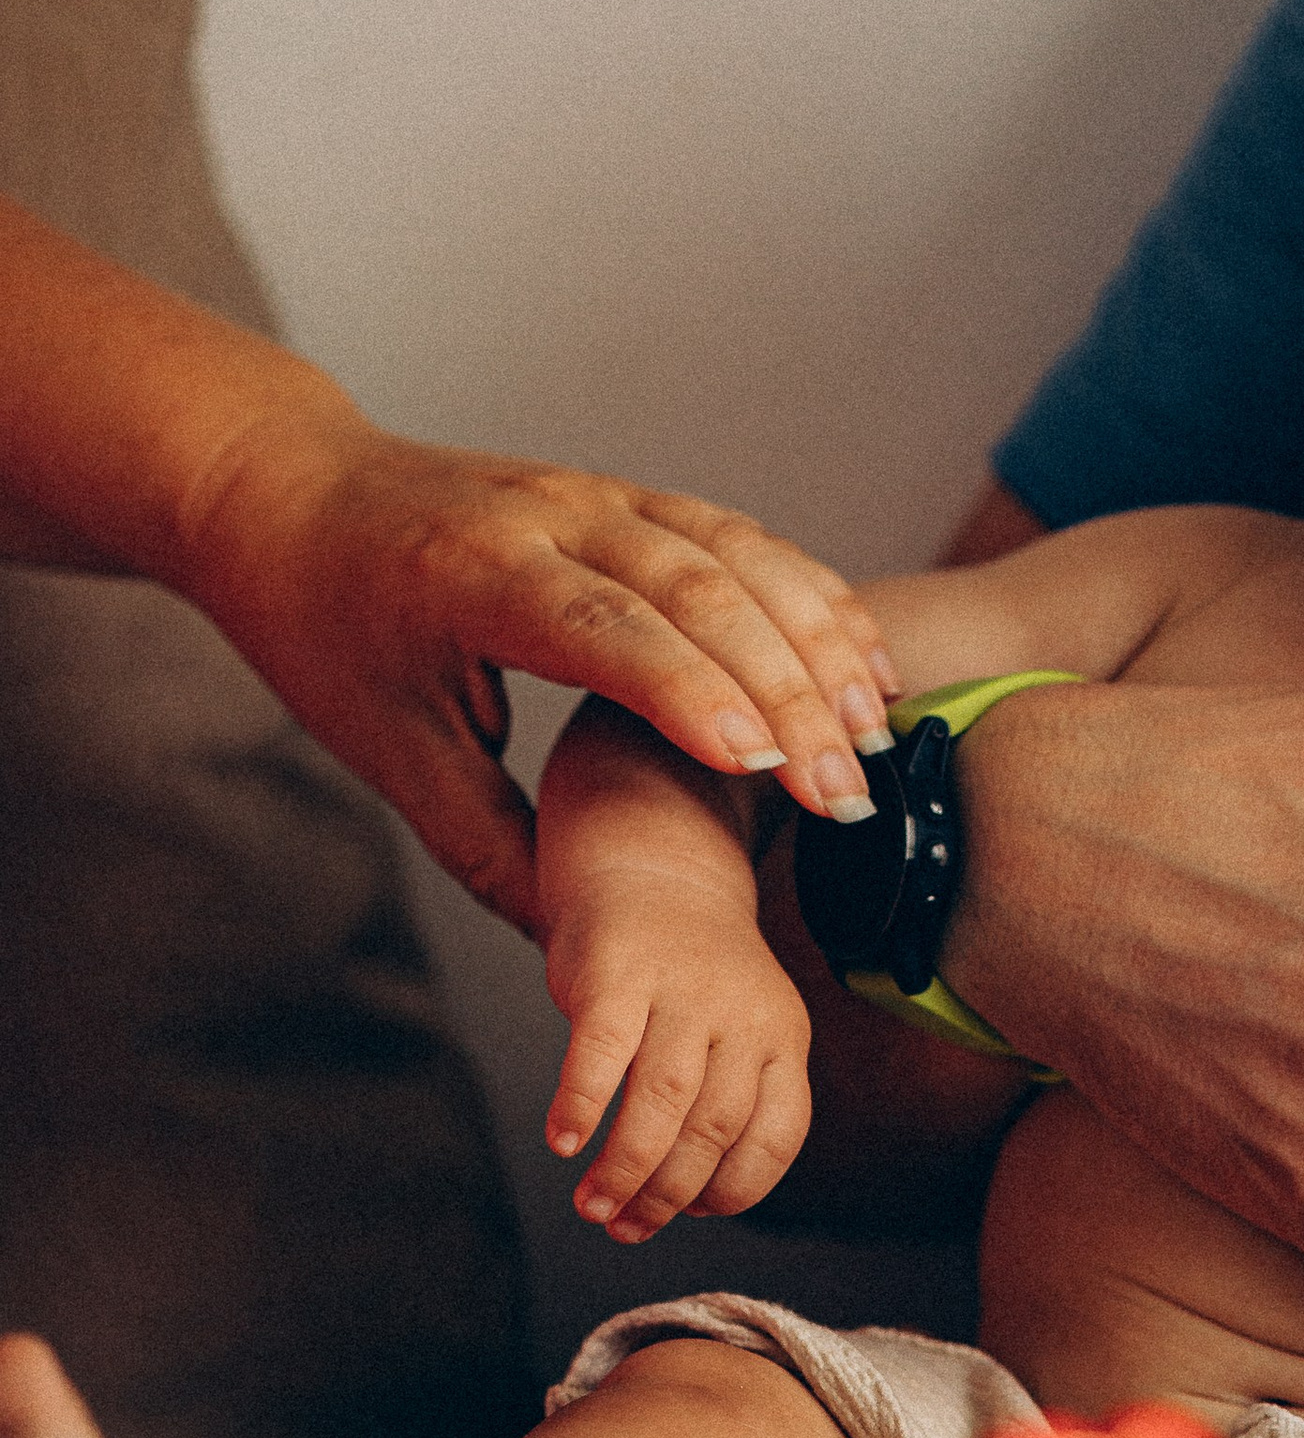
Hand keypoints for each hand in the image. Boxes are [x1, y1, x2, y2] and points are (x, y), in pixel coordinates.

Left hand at [179, 411, 900, 934]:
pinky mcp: (630, 495)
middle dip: (785, 692)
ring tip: (874, 730)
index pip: (602, 628)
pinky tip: (858, 660)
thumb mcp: (389, 751)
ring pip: (737, 552)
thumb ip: (490, 845)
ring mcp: (598, 494)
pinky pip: (740, 535)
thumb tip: (580, 943)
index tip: (762, 766)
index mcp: (474, 577)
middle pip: (696, 589)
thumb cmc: (329, 630)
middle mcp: (548, 516)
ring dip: (817, 639)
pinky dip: (808, 594)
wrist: (295, 496)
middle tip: (846, 794)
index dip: (690, 693)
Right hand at [543, 867, 812, 1241]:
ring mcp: (682, 990)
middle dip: (666, 1194)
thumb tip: (683, 1201)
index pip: (777, 1135)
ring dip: (625, 1169)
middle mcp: (742, 1014)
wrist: (654, 873)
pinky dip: (581, 1107)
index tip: (695, 1213)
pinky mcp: (620, 972)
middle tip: (624, 1226)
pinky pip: (601, 1054)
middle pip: (712, 1128)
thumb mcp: (741, 1030)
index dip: (736, 1188)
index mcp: (783, 1037)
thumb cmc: (691, 979)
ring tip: (592, 1207)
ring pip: (662, 1101)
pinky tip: (564, 1143)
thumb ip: (727, 1102)